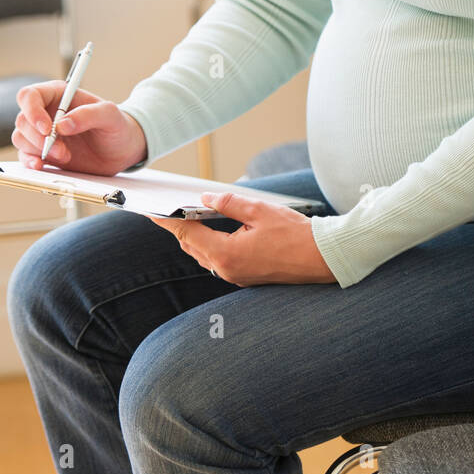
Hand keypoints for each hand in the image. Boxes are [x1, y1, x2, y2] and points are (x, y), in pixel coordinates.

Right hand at [12, 81, 147, 175]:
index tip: (47, 129)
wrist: (122, 151)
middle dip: (39, 138)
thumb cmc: (117, 126)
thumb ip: (89, 114)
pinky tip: (40, 166)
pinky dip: (30, 162)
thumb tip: (63, 124)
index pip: (30, 96)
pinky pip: (25, 155)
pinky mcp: (43, 152)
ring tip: (65, 156)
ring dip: (38, 150)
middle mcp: (46, 112)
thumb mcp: (110, 115)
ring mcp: (43, 133)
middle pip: (23, 120)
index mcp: (59, 95)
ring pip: (21, 138)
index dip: (32, 111)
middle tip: (62, 150)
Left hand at [145, 191, 337, 285]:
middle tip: (165, 209)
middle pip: (191, 245)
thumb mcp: (260, 211)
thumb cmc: (296, 235)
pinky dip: (208, 244)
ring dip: (192, 236)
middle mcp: (227, 269)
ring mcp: (235, 276)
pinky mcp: (244, 276)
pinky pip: (216, 260)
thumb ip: (230, 203)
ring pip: (203, 254)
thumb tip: (206, 198)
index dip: (167, 219)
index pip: (187, 232)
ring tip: (184, 216)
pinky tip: (209, 230)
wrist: (322, 258)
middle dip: (177, 226)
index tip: (151, 210)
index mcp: (227, 253)